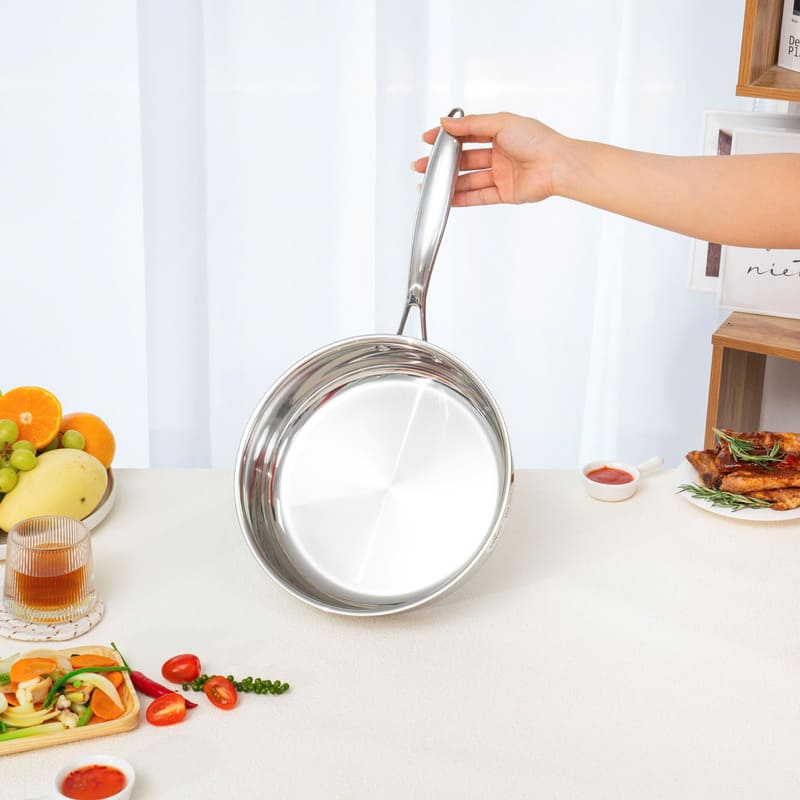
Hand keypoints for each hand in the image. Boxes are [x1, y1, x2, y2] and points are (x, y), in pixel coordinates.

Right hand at [412, 112, 567, 205]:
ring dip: (449, 183)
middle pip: (464, 159)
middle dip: (442, 163)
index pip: (466, 134)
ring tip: (429, 185)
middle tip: (422, 166)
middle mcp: (499, 154)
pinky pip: (479, 196)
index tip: (428, 139)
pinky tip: (447, 199)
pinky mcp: (504, 194)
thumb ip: (471, 125)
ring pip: (469, 179)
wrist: (557, 165)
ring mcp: (501, 174)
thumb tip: (446, 123)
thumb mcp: (500, 123)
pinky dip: (462, 198)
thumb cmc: (537, 140)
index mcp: (499, 133)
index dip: (447, 137)